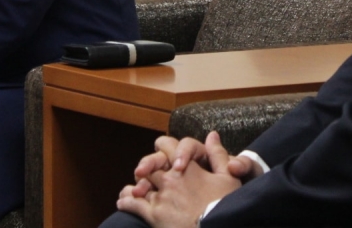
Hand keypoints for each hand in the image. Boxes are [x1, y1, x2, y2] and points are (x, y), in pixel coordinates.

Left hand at [116, 132, 247, 227]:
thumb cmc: (224, 206)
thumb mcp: (228, 179)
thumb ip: (218, 155)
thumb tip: (212, 134)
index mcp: (186, 168)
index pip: (167, 146)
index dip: (163, 146)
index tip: (161, 149)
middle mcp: (170, 180)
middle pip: (149, 166)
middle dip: (146, 167)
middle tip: (142, 172)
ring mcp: (160, 197)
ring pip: (139, 186)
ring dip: (136, 187)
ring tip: (131, 191)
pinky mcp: (153, 215)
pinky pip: (133, 205)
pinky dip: (126, 202)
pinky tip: (122, 203)